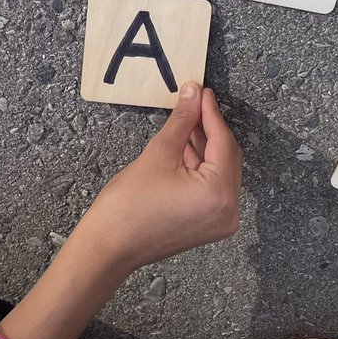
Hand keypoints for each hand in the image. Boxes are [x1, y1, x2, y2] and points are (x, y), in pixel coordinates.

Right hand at [0, 84, 241, 338]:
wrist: (108, 247)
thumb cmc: (128, 205)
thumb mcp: (158, 155)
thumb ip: (181, 121)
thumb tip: (192, 93)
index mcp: (220, 193)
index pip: (223, 142)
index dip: (211, 113)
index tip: (201, 91)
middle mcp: (228, 210)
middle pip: (227, 157)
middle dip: (209, 129)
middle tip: (193, 102)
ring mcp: (219, 221)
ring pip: (219, 172)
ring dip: (203, 147)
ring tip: (185, 122)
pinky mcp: (207, 225)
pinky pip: (211, 187)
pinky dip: (199, 168)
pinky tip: (183, 148)